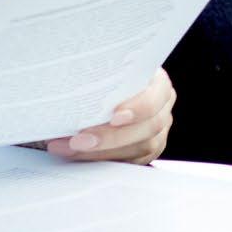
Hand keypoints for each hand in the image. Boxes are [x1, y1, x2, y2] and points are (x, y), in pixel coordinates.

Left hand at [53, 68, 174, 161]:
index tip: (114, 117)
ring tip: (69, 148)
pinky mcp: (147, 150)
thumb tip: (72, 83)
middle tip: (78, 140)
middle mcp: (162, 108)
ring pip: (140, 148)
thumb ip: (101, 76)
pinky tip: (79, 155)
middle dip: (111, 137)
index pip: (156, 96)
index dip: (139, 108)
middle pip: (149, 127)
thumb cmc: (105, 76)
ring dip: (101, 152)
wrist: (107, 91)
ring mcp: (158, 131)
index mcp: (157, 83)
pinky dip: (104, 160)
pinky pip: (131, 161)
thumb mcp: (108, 70)